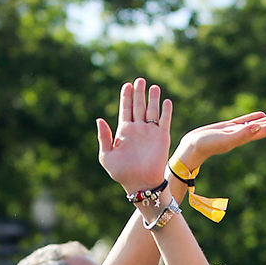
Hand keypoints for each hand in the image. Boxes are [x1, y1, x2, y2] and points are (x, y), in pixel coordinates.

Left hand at [96, 78, 172, 192]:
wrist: (140, 184)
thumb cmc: (121, 172)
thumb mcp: (106, 155)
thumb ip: (104, 137)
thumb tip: (99, 119)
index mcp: (124, 131)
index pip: (125, 109)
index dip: (126, 97)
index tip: (127, 85)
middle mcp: (138, 129)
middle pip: (138, 106)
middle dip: (139, 93)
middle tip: (139, 80)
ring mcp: (150, 132)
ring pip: (152, 110)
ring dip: (153, 98)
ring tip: (153, 86)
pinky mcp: (162, 137)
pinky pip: (164, 120)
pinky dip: (166, 110)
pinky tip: (165, 101)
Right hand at [174, 111, 265, 172]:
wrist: (191, 148)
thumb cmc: (207, 145)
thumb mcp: (226, 138)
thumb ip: (242, 133)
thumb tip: (259, 126)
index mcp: (246, 137)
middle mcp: (243, 135)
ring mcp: (236, 132)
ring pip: (257, 124)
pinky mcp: (227, 128)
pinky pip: (245, 121)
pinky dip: (254, 117)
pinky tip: (261, 115)